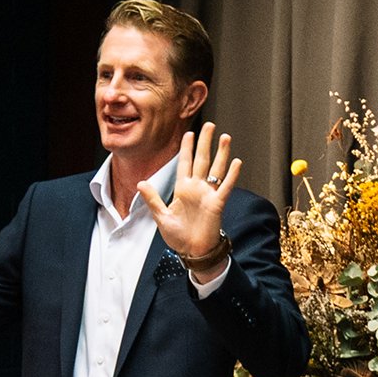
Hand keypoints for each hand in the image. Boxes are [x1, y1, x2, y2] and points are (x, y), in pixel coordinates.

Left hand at [140, 123, 239, 275]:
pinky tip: (236, 161)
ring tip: (225, 137)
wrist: (192, 251)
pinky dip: (231, 175)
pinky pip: (226, 186)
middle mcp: (197, 188)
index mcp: (183, 189)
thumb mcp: (161, 216)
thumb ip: (152, 199)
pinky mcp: (218, 204)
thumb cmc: (178, 236)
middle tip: (209, 125)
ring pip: (216, 169)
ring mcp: (208, 194)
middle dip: (205, 142)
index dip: (187, 147)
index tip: (189, 132)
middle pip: (202, 159)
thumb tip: (140, 182)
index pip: (185, 162)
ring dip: (221, 153)